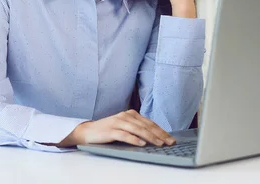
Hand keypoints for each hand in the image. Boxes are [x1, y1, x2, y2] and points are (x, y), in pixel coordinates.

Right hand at [58, 110, 175, 147]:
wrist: (88, 131)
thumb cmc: (108, 131)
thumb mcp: (125, 127)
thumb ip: (137, 129)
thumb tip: (155, 138)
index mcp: (132, 114)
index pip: (150, 123)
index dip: (162, 131)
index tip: (171, 139)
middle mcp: (127, 116)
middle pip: (147, 126)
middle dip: (160, 135)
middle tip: (170, 142)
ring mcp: (119, 122)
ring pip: (138, 130)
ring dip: (151, 137)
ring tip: (160, 144)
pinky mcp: (111, 130)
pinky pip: (125, 135)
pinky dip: (134, 140)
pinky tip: (142, 144)